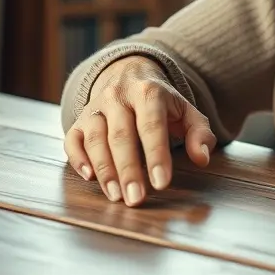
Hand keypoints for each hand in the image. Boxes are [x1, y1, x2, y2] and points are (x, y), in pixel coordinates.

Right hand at [63, 56, 216, 206]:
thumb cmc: (162, 103)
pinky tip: (89, 177)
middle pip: (121, 135)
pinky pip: (72, 139)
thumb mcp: (186, 111)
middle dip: (128, 170)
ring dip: (104, 169)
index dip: (156, 154)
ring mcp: (95, 107)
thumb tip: (202, 158)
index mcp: (149, 92)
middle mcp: (118, 96)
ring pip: (95, 138)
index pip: (152, 125)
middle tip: (136, 200)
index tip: (161, 183)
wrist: (128, 74)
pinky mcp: (79, 120)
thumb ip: (200, 133)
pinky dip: (78, 158)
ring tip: (116, 196)